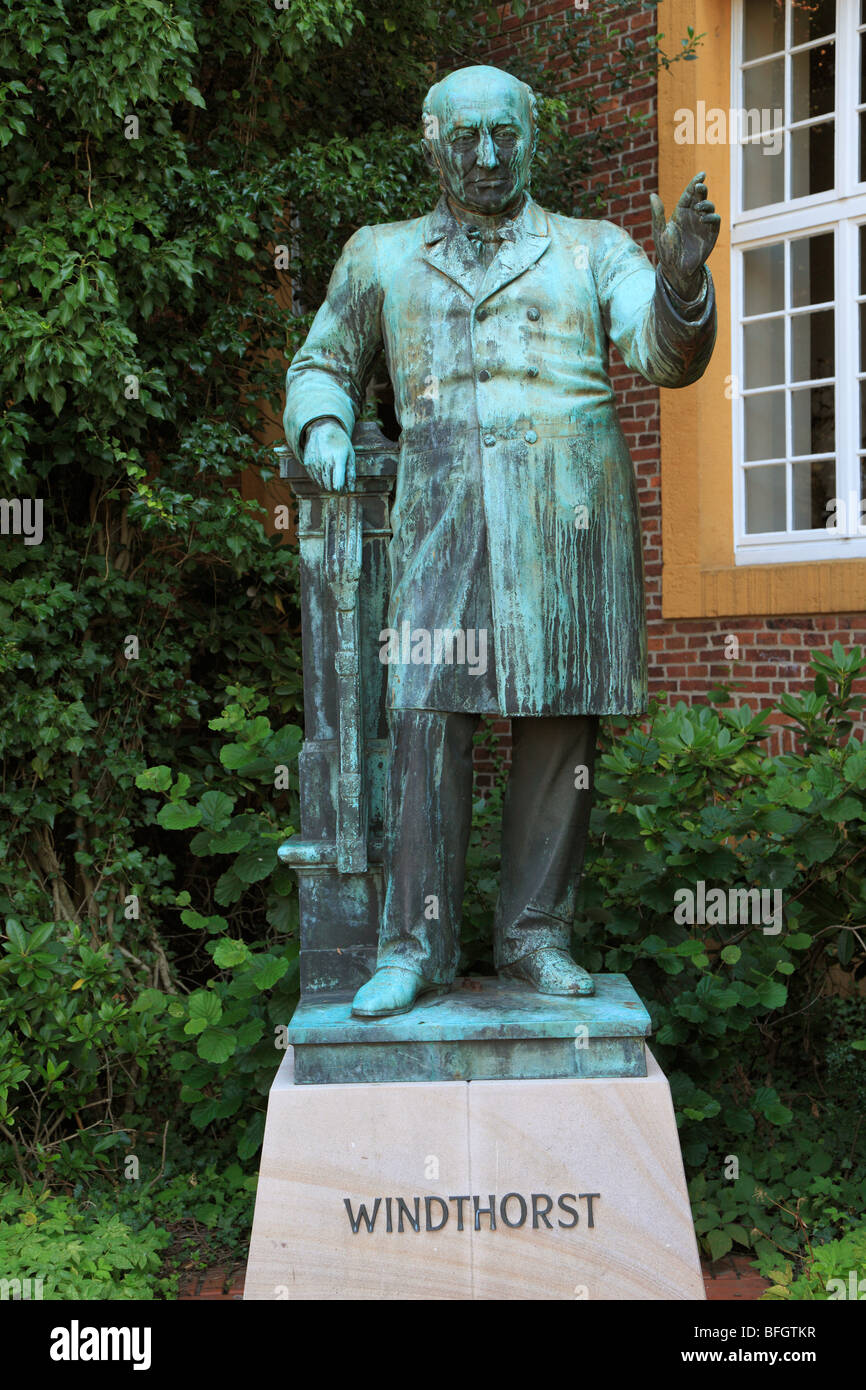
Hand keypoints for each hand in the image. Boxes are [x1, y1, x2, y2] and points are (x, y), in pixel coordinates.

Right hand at [302, 417, 355, 491]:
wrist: (322, 429)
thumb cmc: (340, 444)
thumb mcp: (350, 455)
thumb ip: (351, 473)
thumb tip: (350, 490)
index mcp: (338, 458)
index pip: (337, 484)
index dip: (341, 490)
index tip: (344, 488)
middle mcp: (325, 461)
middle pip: (329, 487)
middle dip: (335, 490)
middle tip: (339, 485)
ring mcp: (314, 462)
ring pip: (321, 485)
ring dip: (328, 486)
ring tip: (333, 479)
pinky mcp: (307, 463)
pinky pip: (314, 479)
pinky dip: (320, 481)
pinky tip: (325, 474)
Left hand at [650, 172, 719, 300]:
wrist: (676, 270)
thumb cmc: (666, 252)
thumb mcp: (659, 232)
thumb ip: (658, 214)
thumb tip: (652, 195)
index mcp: (680, 213)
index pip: (689, 194)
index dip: (695, 183)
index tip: (701, 175)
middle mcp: (693, 216)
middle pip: (700, 197)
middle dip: (702, 189)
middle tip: (700, 186)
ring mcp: (702, 224)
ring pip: (709, 207)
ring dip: (705, 204)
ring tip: (698, 209)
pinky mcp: (710, 234)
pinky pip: (715, 220)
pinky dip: (711, 217)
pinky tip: (703, 219)